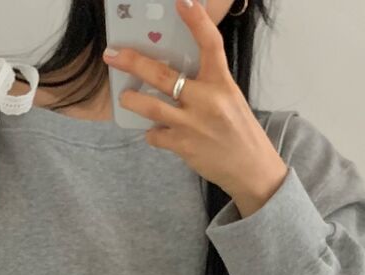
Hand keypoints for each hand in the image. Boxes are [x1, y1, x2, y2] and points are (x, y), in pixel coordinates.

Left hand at [103, 0, 287, 215]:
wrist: (250, 168)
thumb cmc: (238, 131)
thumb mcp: (229, 98)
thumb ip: (207, 83)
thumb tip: (176, 71)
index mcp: (222, 83)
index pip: (210, 44)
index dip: (196, 21)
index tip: (182, 1)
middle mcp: (207, 100)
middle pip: (163, 75)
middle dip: (134, 62)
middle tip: (113, 55)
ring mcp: (193, 124)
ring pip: (151, 107)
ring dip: (133, 100)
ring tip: (124, 96)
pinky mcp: (183, 146)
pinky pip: (156, 135)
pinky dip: (153, 133)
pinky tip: (156, 132)